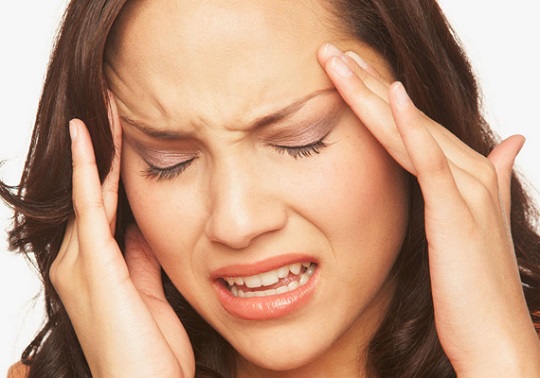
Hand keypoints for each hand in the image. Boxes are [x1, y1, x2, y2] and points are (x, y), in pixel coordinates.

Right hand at [49, 95, 194, 377]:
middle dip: (102, 150)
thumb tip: (144, 229)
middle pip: (91, 192)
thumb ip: (142, 260)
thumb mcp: (150, 295)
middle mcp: (77, 260)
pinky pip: (89, 206)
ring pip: (88, 191)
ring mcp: (80, 262)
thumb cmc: (149, 354)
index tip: (123, 135)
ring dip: (97, 149)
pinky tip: (88, 137)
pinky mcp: (93, 265)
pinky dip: (86, 169)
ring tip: (105, 108)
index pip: (101, 206)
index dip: (108, 170)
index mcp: (95, 268)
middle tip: (112, 107)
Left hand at [318, 43, 539, 375]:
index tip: (349, 74)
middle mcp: (468, 175)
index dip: (380, 98)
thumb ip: (483, 182)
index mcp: (462, 179)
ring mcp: (466, 191)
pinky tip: (392, 96)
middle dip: (368, 83)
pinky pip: (430, 161)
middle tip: (332, 52)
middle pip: (408, 118)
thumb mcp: (472, 230)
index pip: (413, 127)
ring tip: (341, 61)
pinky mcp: (458, 214)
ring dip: (374, 92)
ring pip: (411, 130)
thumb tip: (510, 145)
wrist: (496, 340)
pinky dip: (411, 127)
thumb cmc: (474, 293)